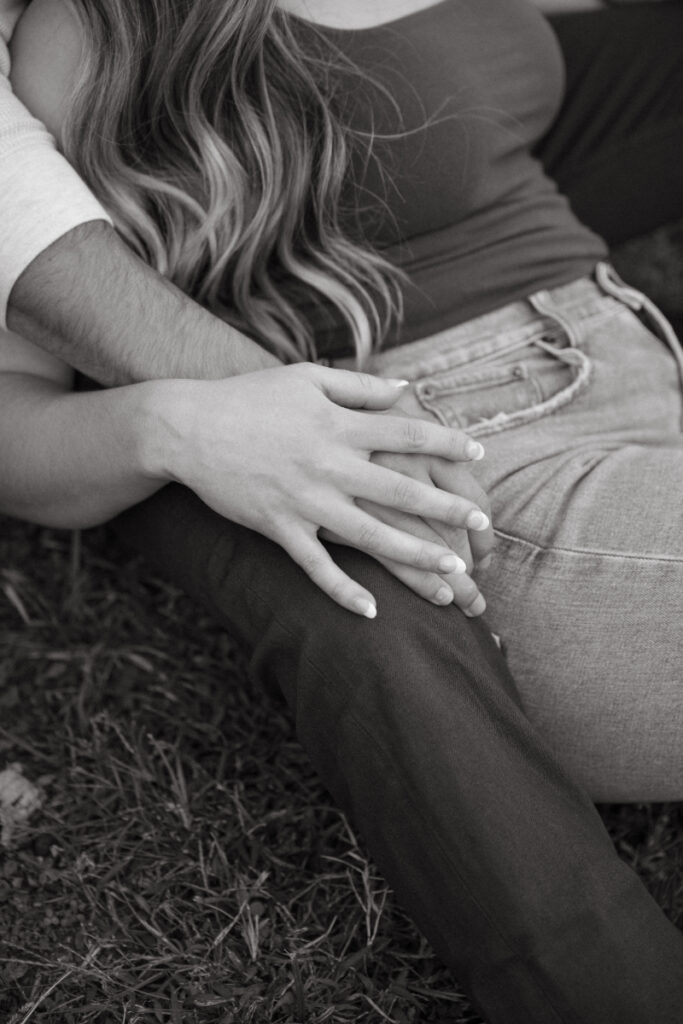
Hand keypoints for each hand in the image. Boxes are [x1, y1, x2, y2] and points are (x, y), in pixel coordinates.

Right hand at [153, 363, 488, 616]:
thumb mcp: (306, 378)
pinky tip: (373, 611)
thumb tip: (408, 388)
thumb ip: (360, 386)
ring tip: (452, 573)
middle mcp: (329, 463)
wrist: (188, 427)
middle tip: (484, 526)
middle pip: (401, 489)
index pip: (407, 433)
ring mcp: (305, 500)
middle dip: (447, 509)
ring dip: (415, 556)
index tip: (480, 454)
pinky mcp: (280, 527)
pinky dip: (343, 591)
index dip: (447, 442)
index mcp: (339, 424)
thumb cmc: (250, 397)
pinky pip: (316, 567)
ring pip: (370, 535)